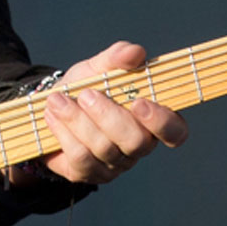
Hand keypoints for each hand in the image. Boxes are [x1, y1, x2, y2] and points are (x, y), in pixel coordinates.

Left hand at [22, 41, 188, 186]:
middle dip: (108, 117)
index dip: (162, 122)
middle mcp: (139, 146)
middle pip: (136, 142)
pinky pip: (80, 158)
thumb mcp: (98, 67)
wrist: (51, 107)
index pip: (175, 131)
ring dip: (77, 120)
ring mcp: (115, 163)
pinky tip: (52, 115)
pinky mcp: (89, 173)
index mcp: (152, 119)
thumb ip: (116, 58)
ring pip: (104, 149)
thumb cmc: (85, 87)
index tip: (138, 102)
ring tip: (57, 100)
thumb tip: (135, 52)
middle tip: (86, 95)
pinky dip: (63, 132)